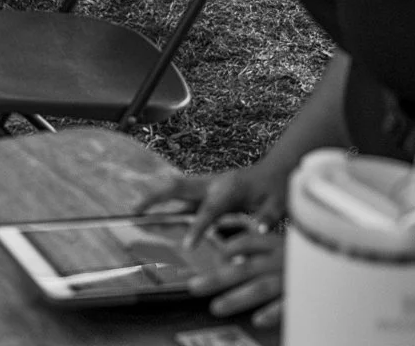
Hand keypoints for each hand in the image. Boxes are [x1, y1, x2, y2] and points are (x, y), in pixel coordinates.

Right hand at [143, 163, 288, 322]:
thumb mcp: (279, 203)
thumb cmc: (276, 188)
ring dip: (154, 197)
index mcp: (229, 189)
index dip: (198, 227)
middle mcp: (213, 183)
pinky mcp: (205, 189)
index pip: (209, 210)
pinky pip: (181, 195)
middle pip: (178, 187)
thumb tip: (259, 230)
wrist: (275, 170)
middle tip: (135, 211)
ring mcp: (207, 184)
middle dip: (155, 197)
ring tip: (135, 213)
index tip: (187, 245)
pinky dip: (164, 201)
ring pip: (175, 188)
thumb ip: (268, 216)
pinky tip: (153, 213)